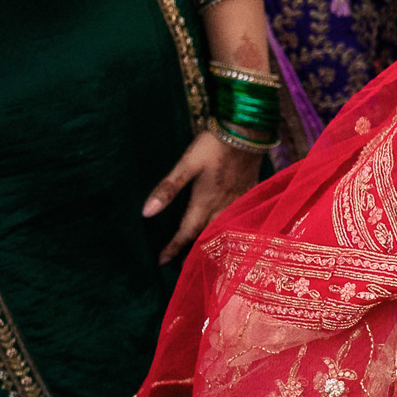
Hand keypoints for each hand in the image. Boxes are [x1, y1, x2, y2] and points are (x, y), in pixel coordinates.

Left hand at [144, 129, 262, 261]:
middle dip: (196, 251)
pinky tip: (231, 229)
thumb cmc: (214, 146)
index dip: (174, 247)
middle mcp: (224, 205)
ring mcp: (239, 199)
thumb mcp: (186, 165)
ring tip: (207, 254)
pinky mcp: (250, 191)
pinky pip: (241, 218)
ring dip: (215, 243)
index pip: (187, 231)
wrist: (248, 131)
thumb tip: (146, 213)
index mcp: (205, 200)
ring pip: (226, 229)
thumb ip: (167, 189)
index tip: (161, 262)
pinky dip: (233, 229)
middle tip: (184, 266)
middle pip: (209, 235)